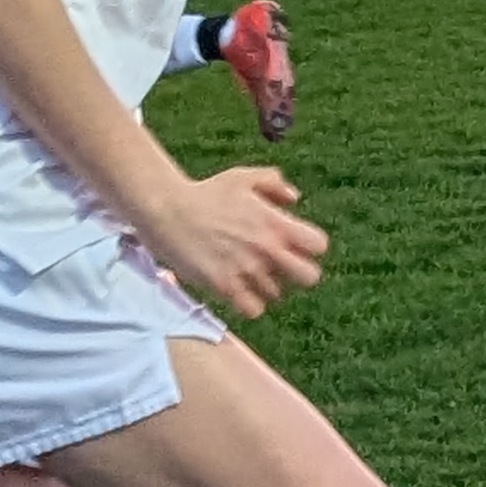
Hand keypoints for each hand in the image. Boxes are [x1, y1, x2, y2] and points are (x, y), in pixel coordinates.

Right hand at [137, 163, 326, 319]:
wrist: (167, 210)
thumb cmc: (205, 192)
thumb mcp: (242, 177)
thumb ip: (274, 183)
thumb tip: (294, 198)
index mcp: (275, 223)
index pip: (318, 246)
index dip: (310, 247)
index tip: (295, 245)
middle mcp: (267, 249)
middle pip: (309, 278)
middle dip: (299, 274)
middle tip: (281, 268)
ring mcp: (247, 270)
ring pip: (277, 295)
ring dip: (266, 287)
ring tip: (247, 274)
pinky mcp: (225, 286)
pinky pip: (253, 309)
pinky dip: (249, 304)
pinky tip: (237, 290)